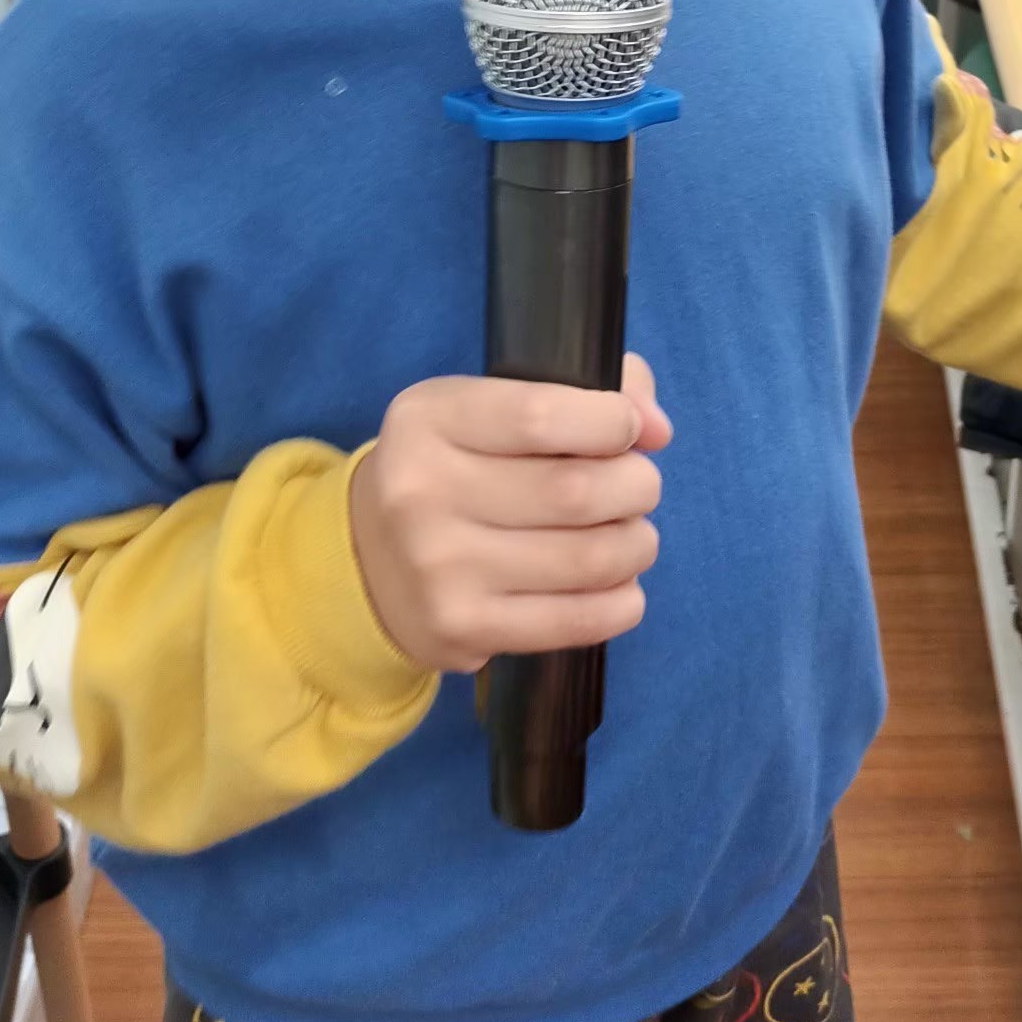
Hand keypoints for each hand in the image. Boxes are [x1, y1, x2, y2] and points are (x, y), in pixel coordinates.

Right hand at [350, 355, 670, 674]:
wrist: (365, 562)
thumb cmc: (453, 470)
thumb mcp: (487, 410)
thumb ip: (579, 394)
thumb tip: (656, 427)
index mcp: (429, 418)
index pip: (542, 416)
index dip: (612, 421)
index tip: (630, 429)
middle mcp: (424, 491)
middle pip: (576, 490)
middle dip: (637, 486)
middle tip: (638, 488)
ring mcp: (440, 568)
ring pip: (588, 557)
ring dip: (637, 545)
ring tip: (632, 536)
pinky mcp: (462, 628)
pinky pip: (576, 620)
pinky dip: (622, 602)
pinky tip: (620, 585)